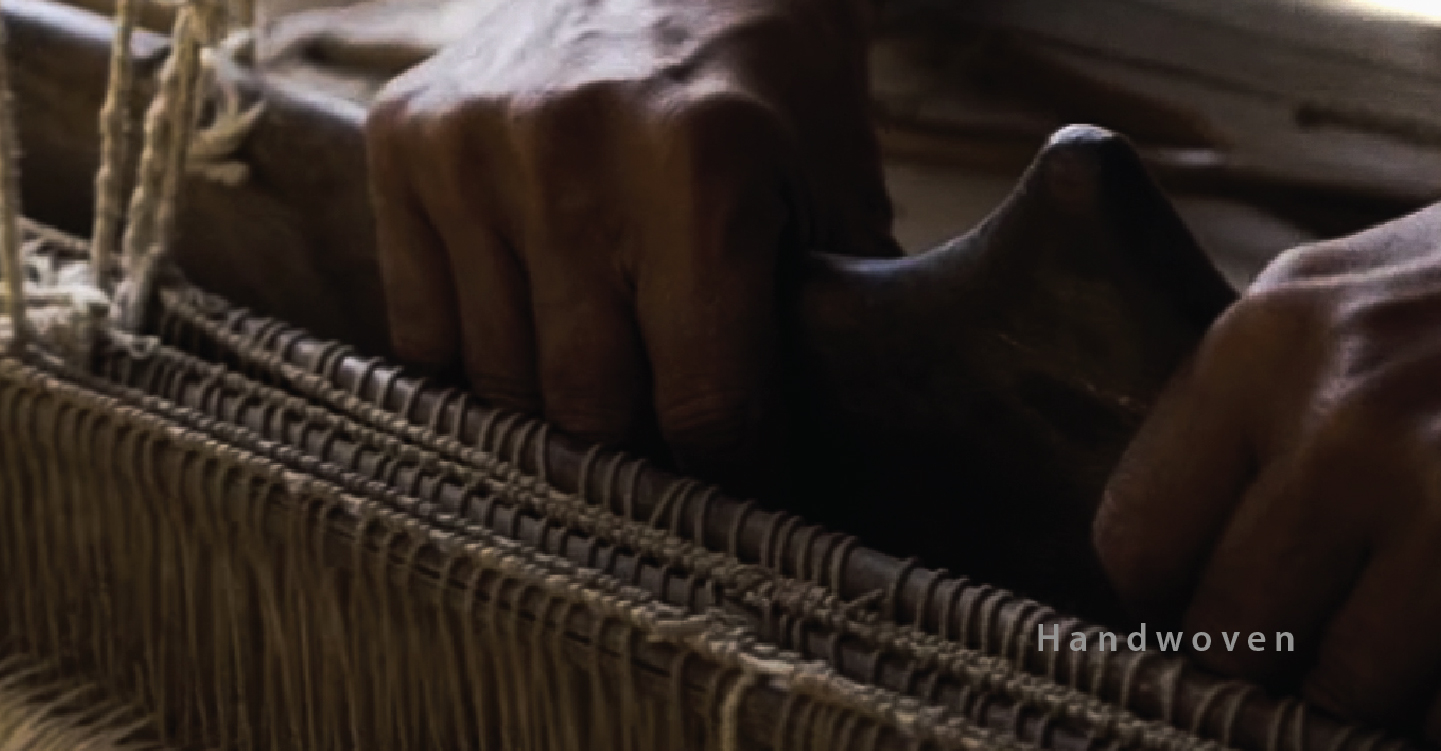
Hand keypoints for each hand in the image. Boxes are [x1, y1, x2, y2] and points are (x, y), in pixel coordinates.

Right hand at [364, 0, 896, 488]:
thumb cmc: (769, 85)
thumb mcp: (832, 197)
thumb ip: (817, 335)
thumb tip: (784, 482)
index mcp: (700, 171)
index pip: (702, 406)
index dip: (727, 479)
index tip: (737, 505)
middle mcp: (569, 156)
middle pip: (587, 408)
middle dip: (639, 458)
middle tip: (668, 461)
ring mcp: (470, 146)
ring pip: (496, 381)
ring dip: (556, 412)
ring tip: (605, 394)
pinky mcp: (404, 138)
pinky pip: (421, 328)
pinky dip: (477, 362)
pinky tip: (532, 341)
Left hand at [1096, 204, 1440, 738]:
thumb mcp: (1336, 299)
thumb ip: (1244, 411)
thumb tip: (1158, 565)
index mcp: (1261, 350)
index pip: (1136, 542)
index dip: (1169, 591)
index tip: (1207, 595)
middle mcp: (1344, 421)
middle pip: (1229, 629)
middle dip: (1272, 643)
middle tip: (1326, 611)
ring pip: (1346, 683)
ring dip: (1374, 675)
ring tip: (1410, 606)